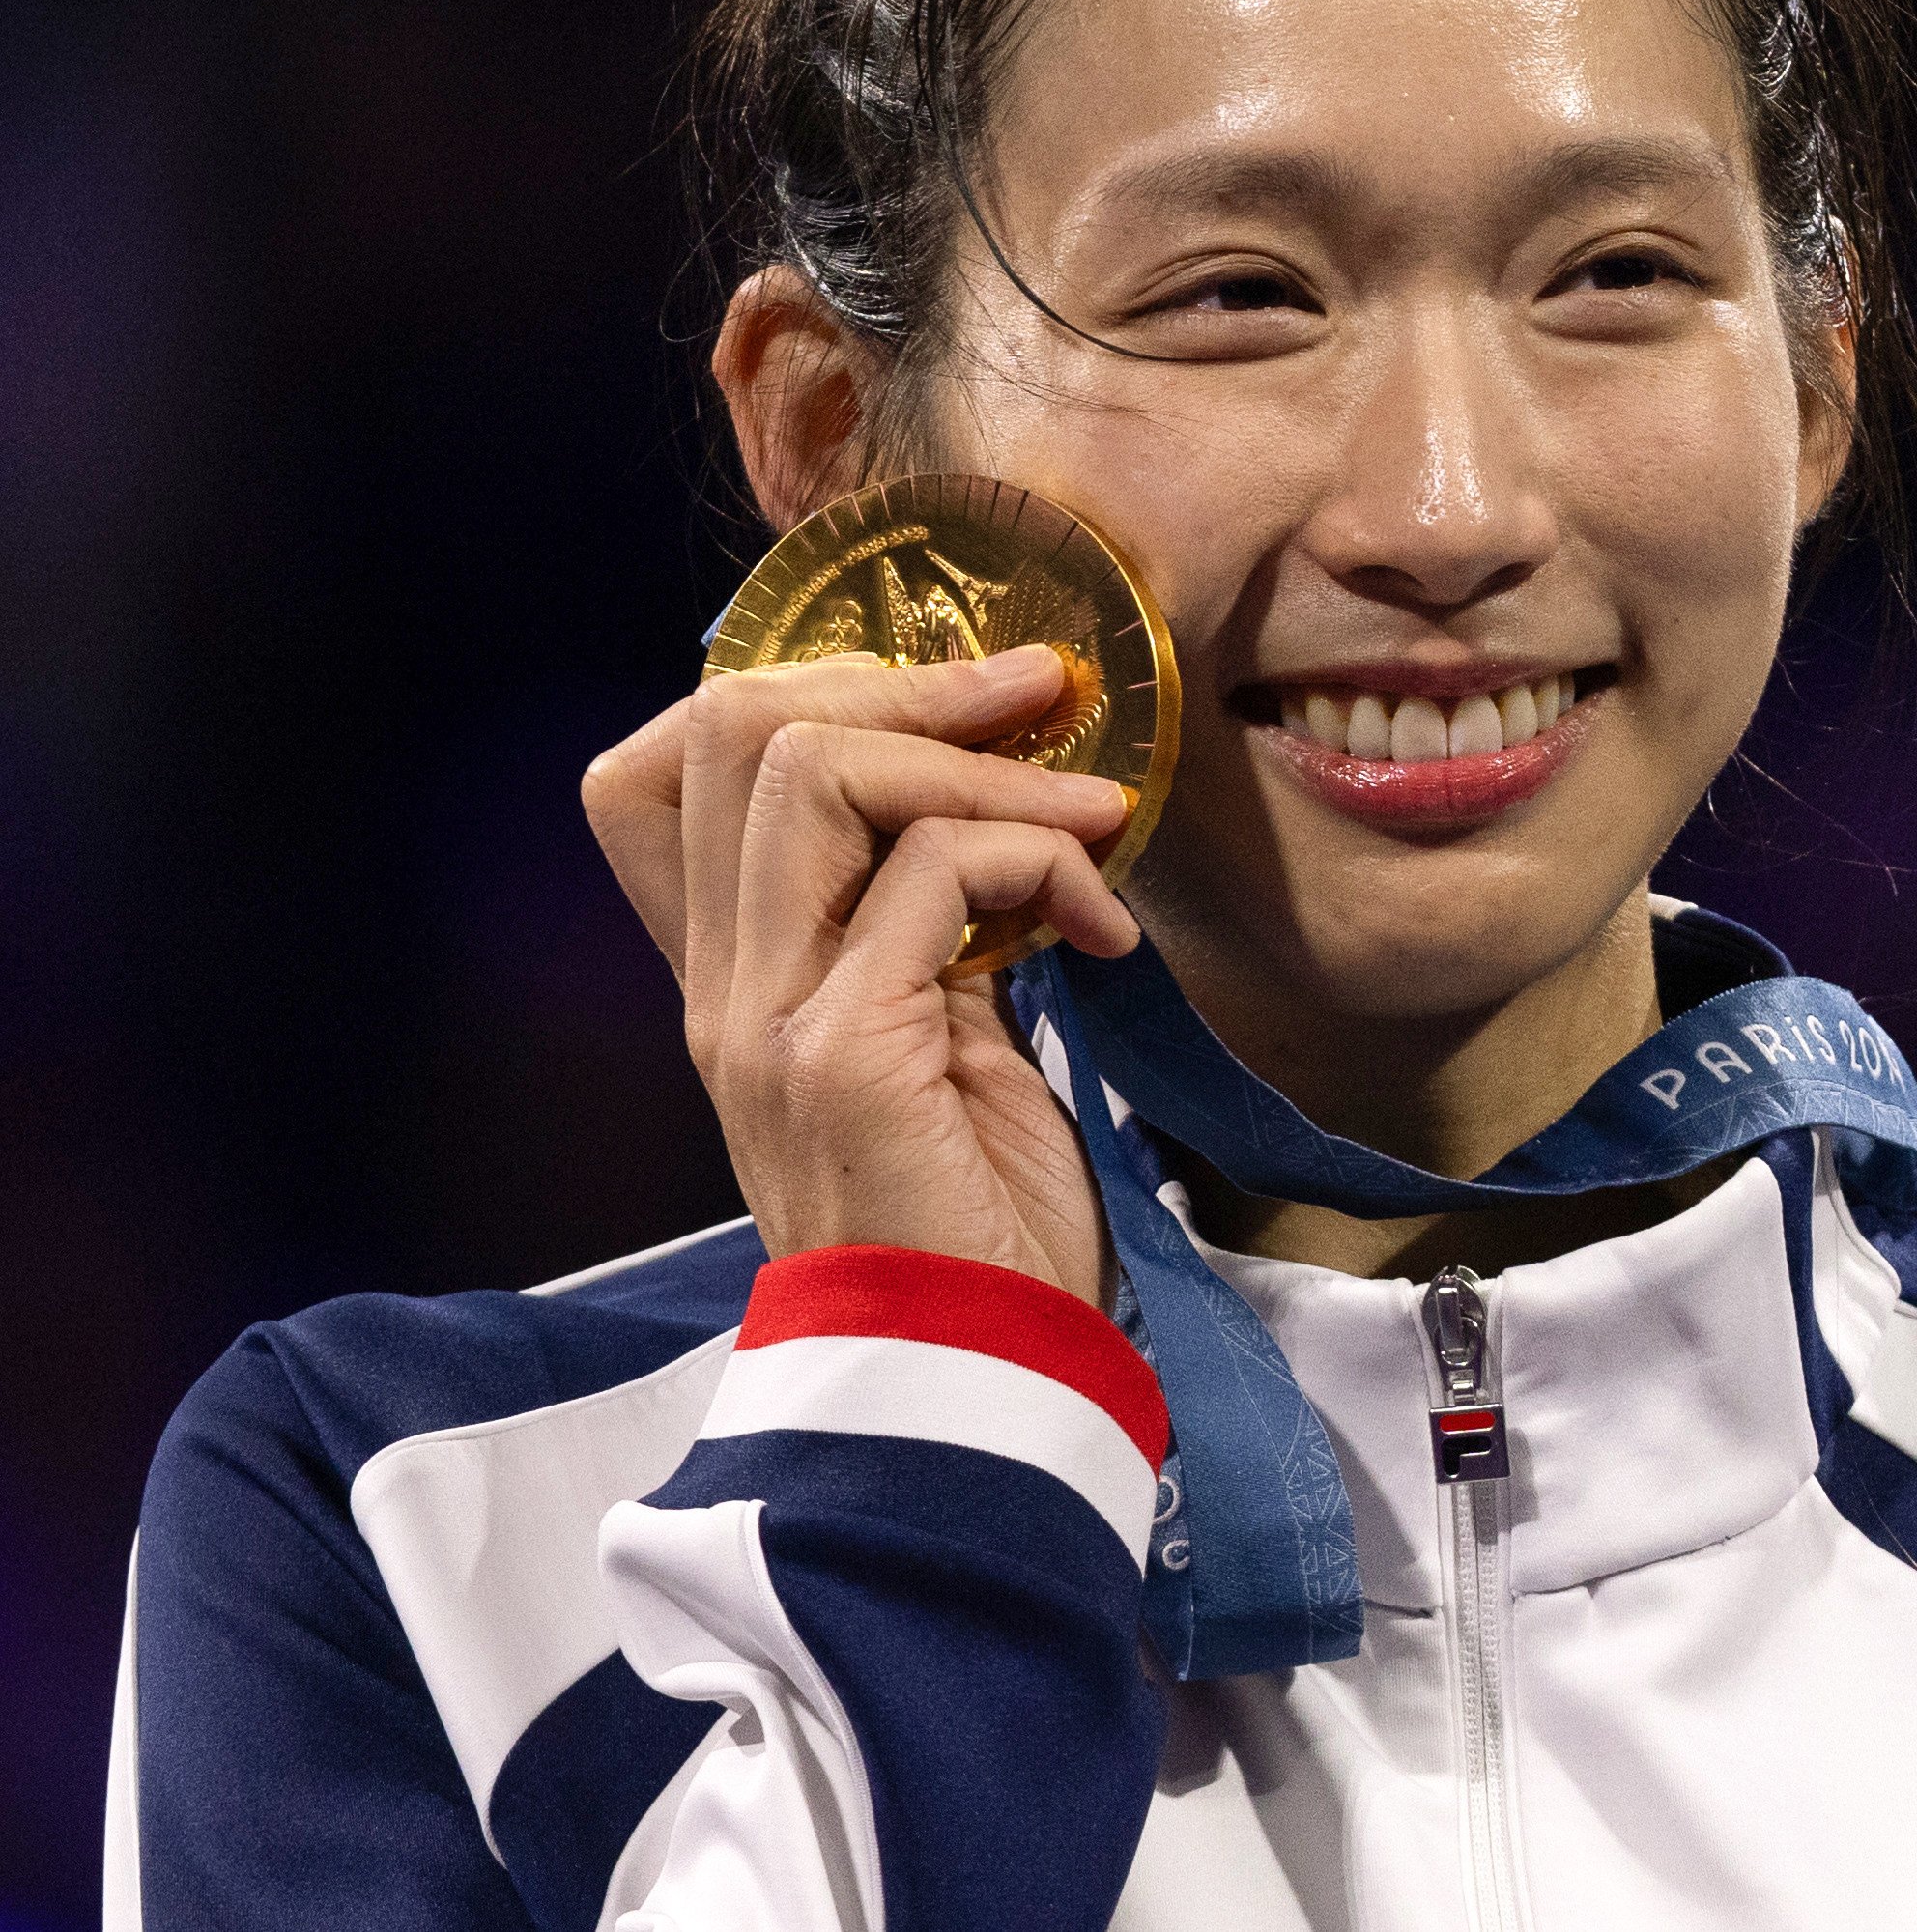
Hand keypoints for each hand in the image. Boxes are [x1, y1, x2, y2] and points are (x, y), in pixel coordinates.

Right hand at [582, 644, 1141, 1303]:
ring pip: (815, 768)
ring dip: (982, 765)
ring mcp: (767, 1018)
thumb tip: (1005, 801)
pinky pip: (935, 871)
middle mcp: (724, 986)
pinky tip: (1102, 928)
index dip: (808, 689)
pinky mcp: (842, 1056)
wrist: (978, 1379)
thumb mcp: (944, 1038)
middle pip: (732, 726)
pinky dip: (1042, 860)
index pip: (670, 768)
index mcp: (736, 974)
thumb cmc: (979, 1218)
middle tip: (1033, 708)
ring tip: (1093, 821)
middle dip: (905, 681)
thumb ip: (934, 926)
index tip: (951, 711)